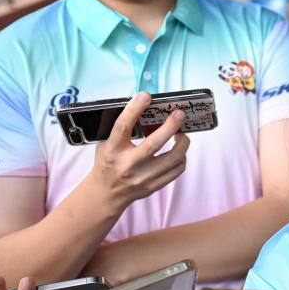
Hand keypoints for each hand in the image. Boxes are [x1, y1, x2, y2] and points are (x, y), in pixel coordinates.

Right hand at [89, 92, 189, 210]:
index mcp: (112, 151)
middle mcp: (128, 165)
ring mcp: (143, 178)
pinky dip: (182, 157)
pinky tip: (179, 150)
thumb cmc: (107, 163)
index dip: (134, 109)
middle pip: (154, 143)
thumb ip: (121, 129)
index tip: (146, 96)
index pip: (123, 127)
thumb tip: (143, 106)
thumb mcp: (106, 144)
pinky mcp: (154, 186)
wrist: (106, 193)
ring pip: (173, 158)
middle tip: (179, 114)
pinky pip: (177, 170)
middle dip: (171, 126)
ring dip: (182, 142)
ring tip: (181, 133)